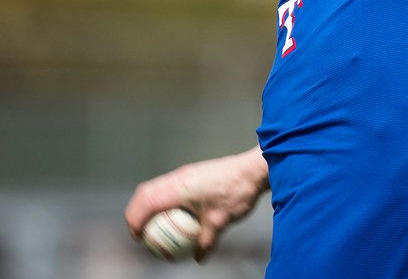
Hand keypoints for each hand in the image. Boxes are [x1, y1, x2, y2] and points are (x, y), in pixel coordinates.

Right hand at [124, 146, 268, 260]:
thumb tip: (199, 257)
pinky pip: (169, 185)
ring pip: (156, 186)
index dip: (135, 221)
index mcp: (178, 188)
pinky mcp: (193, 172)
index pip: (146, 203)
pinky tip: (174, 213)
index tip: (138, 237)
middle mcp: (178, 177)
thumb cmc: (237, 192)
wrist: (254, 169)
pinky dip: (163, 199)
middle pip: (144, 192)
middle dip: (135, 212)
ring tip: (152, 223)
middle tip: (139, 232)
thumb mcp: (220, 222)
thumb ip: (206, 241)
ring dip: (148, 204)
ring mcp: (185, 173)